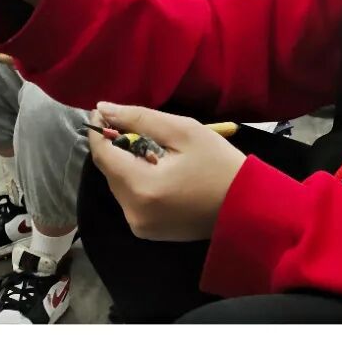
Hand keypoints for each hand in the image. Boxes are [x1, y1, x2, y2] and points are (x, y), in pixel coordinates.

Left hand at [88, 107, 242, 238]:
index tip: (102, 110)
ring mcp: (139, 226)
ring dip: (126, 163)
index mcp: (141, 188)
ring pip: (118, 184)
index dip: (98, 130)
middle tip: (135, 125)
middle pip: (109, 171)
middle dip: (116, 145)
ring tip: (152, 147)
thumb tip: (103, 109)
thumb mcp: (182, 131)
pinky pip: (130, 198)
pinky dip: (136, 180)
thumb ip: (139, 118)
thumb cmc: (217, 164)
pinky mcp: (147, 232)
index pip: (102, 155)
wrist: (243, 208)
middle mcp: (133, 212)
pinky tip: (158, 168)